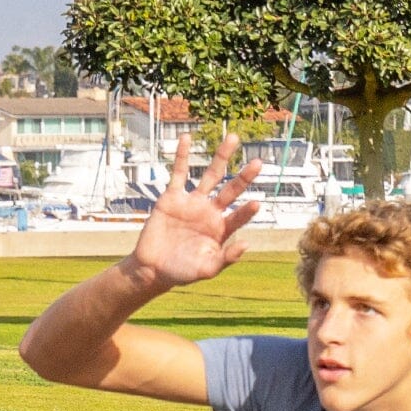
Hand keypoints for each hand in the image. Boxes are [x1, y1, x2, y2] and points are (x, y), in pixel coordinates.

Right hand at [131, 134, 258, 288]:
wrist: (152, 269)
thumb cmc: (181, 272)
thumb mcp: (207, 269)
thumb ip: (226, 258)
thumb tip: (247, 244)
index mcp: (221, 229)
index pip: (238, 216)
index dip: (246, 211)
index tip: (256, 203)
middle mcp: (210, 212)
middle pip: (231, 190)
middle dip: (244, 177)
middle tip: (258, 163)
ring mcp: (192, 203)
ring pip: (210, 176)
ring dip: (222, 158)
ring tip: (233, 138)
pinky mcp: (172, 198)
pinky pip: (178, 174)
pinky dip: (182, 156)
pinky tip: (187, 139)